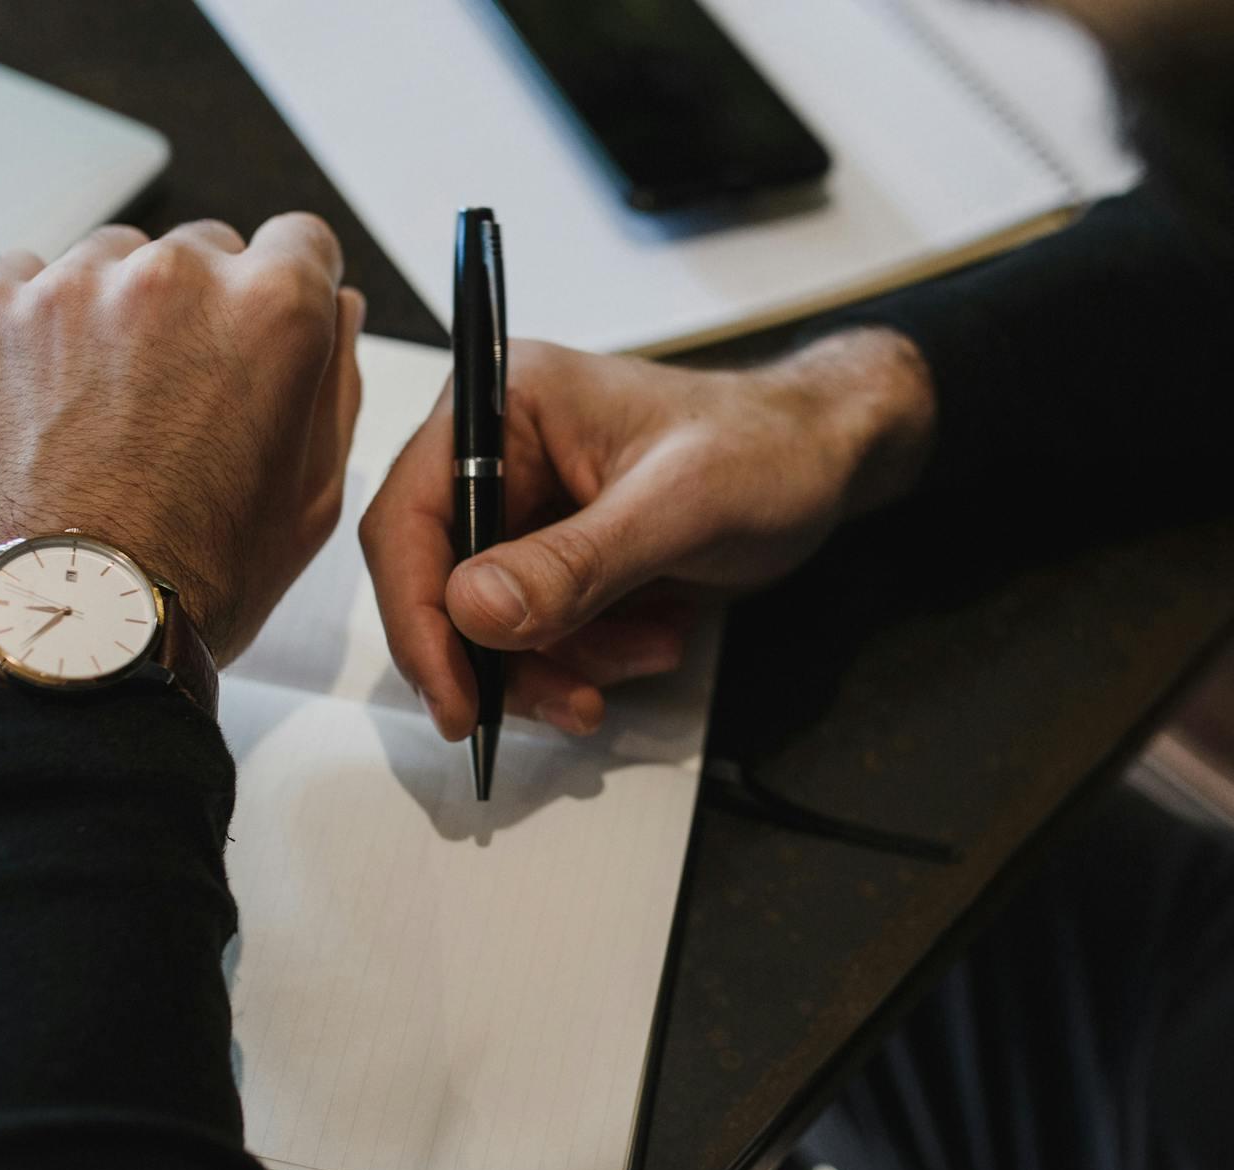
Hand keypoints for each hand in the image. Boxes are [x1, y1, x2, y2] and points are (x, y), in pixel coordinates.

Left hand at [0, 214, 364, 678]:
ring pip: (104, 265)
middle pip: (198, 255)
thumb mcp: (308, 504)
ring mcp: (71, 288)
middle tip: (167, 407)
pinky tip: (34, 411)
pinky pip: (15, 284)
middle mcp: (174, 280)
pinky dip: (25, 332)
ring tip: (91, 422)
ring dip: (105, 320)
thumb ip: (336, 386)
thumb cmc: (184, 588)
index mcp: (272, 314)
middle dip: (191, 315)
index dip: (282, 292)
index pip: (297, 243)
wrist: (55, 637)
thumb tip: (335, 313)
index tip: (254, 331)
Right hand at [359, 329, 934, 737]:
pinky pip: (533, 632)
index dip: (418, 618)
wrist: (826, 460)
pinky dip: (585, 657)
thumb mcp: (678, 509)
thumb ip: (574, 562)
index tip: (455, 699)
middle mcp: (499, 451)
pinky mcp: (553, 552)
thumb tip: (472, 610)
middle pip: (440, 584)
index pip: (406, 519)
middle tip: (568, 701)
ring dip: (559, 663)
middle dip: (503, 656)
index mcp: (504, 403)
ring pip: (487, 624)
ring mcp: (524, 506)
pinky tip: (652, 639)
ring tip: (647, 650)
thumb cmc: (767, 450)